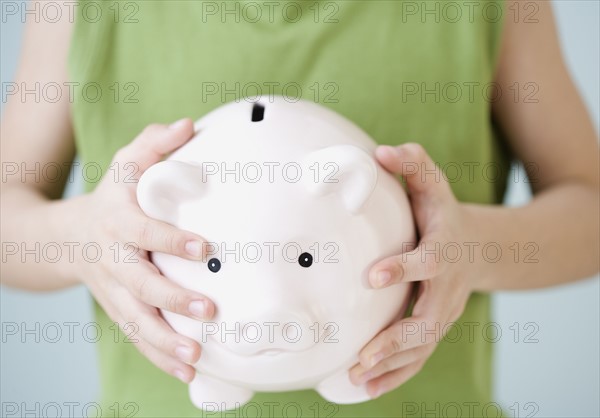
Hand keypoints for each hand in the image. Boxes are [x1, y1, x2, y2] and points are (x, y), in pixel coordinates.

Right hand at [66, 119, 214, 382]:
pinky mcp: (118, 309)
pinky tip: (186, 372)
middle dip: (174, 299)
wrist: (66, 235)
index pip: (144, 230)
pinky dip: (159, 356)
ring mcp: (114, 290)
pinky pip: (137, 336)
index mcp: (119, 221)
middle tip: (209, 311)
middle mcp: (114, 260)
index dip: (170, 238)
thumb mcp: (126, 164)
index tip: (202, 246)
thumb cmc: (112, 195)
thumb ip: (154, 144)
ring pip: (137, 320)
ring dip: (166, 342)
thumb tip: (189, 125)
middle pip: (141, 284)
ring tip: (195, 358)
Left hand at [349, 143, 475, 397]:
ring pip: (422, 346)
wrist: (478, 246)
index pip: (427, 262)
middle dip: (395, 339)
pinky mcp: (437, 326)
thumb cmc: (443, 212)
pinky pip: (419, 356)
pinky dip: (396, 375)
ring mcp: (444, 312)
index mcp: (444, 249)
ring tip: (356, 377)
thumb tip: (379, 152)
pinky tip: (367, 388)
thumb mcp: (432, 183)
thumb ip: (411, 163)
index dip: (403, 269)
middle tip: (362, 354)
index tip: (372, 277)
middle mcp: (447, 287)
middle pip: (426, 320)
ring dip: (391, 365)